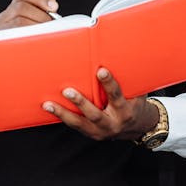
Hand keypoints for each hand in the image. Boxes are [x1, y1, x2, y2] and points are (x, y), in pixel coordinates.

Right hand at [0, 0, 59, 110]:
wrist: (6, 76)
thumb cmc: (21, 49)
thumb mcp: (31, 26)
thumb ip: (41, 9)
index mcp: (9, 13)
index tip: (54, 6)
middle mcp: (2, 21)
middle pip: (21, 8)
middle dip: (41, 16)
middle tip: (52, 27)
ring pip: (19, 23)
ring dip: (38, 28)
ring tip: (47, 37)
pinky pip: (16, 41)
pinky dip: (31, 42)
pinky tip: (41, 45)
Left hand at [42, 67, 159, 140]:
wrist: (136, 126)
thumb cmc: (134, 102)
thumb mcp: (137, 91)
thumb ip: (128, 78)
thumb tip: (120, 52)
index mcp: (125, 110)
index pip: (116, 96)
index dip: (109, 84)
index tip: (101, 71)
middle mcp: (113, 123)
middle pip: (95, 114)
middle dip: (81, 103)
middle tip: (67, 91)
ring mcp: (101, 131)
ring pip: (80, 123)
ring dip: (63, 113)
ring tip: (48, 104)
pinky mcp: (92, 134)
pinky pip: (75, 126)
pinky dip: (62, 117)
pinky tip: (50, 109)